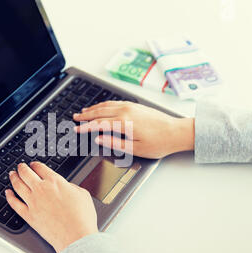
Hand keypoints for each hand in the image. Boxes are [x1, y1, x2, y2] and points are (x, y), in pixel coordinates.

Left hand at [5, 162, 97, 252]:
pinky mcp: (28, 216)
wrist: (76, 236)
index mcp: (55, 181)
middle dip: (22, 168)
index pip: (40, 167)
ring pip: (18, 185)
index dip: (35, 164)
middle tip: (20, 166)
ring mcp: (33, 202)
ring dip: (13, 178)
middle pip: (26, 173)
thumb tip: (65, 186)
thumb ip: (71, 186)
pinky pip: (14, 204)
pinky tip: (7, 193)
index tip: (33, 165)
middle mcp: (41, 189)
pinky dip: (9, 197)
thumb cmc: (82, 218)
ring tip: (12, 174)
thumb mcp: (82, 194)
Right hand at [73, 101, 194, 158]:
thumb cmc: (159, 142)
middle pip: (100, 112)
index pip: (99, 124)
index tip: (76, 129)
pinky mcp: (136, 105)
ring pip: (106, 105)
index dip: (85, 127)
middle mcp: (126, 111)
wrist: (177, 132)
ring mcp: (131, 106)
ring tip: (84, 112)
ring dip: (93, 109)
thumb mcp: (136, 149)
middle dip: (86, 115)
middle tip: (75, 118)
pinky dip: (104, 105)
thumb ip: (115, 143)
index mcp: (124, 123)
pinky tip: (101, 107)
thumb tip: (100, 139)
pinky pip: (115, 103)